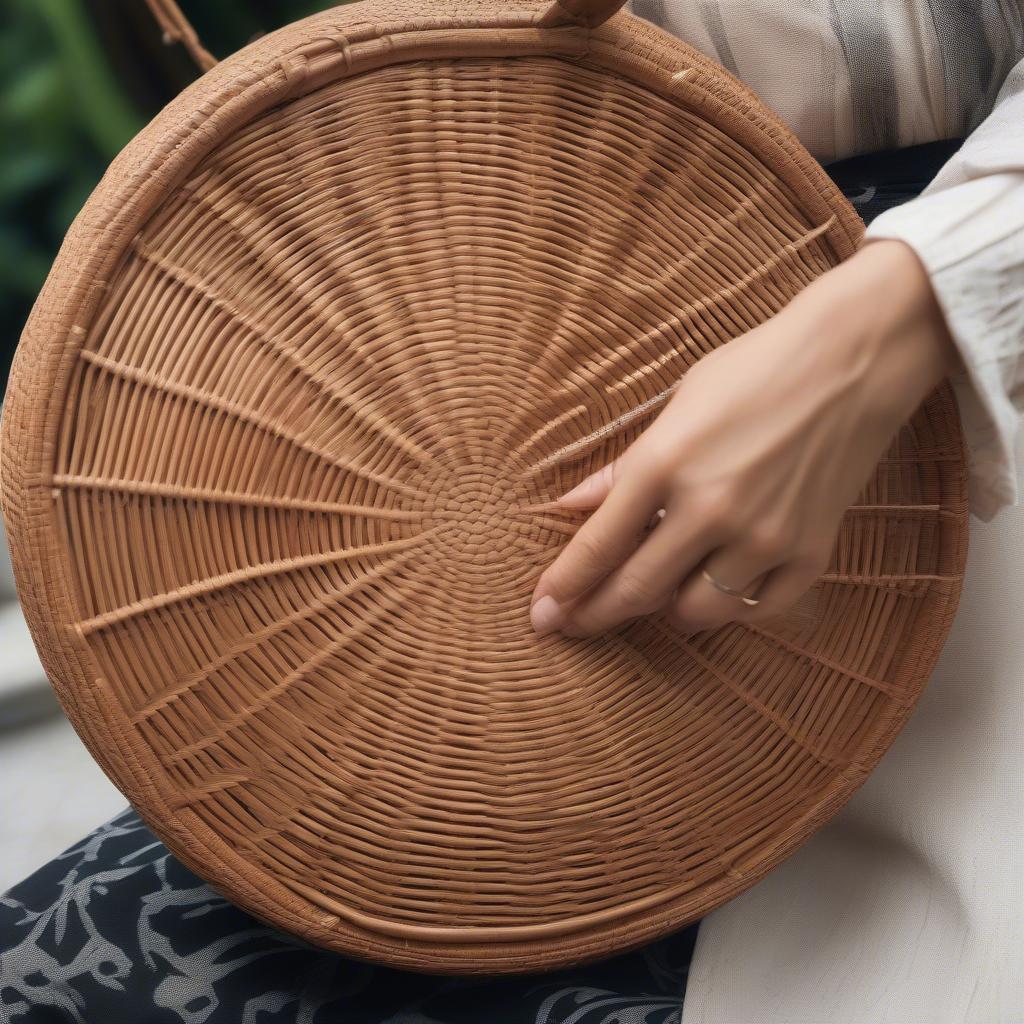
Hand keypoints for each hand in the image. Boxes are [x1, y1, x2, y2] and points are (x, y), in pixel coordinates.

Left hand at [530, 240, 958, 636]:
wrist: (852, 360)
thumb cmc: (753, 371)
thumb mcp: (674, 406)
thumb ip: (620, 469)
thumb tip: (568, 507)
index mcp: (664, 463)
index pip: (597, 546)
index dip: (563, 587)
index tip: (542, 613)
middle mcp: (709, 508)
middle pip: (636, 591)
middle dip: (595, 615)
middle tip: (573, 626)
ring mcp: (763, 536)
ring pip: (695, 612)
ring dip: (666, 610)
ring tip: (658, 592)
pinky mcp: (810, 552)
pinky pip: (758, 611)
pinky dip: (732, 608)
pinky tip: (719, 588)